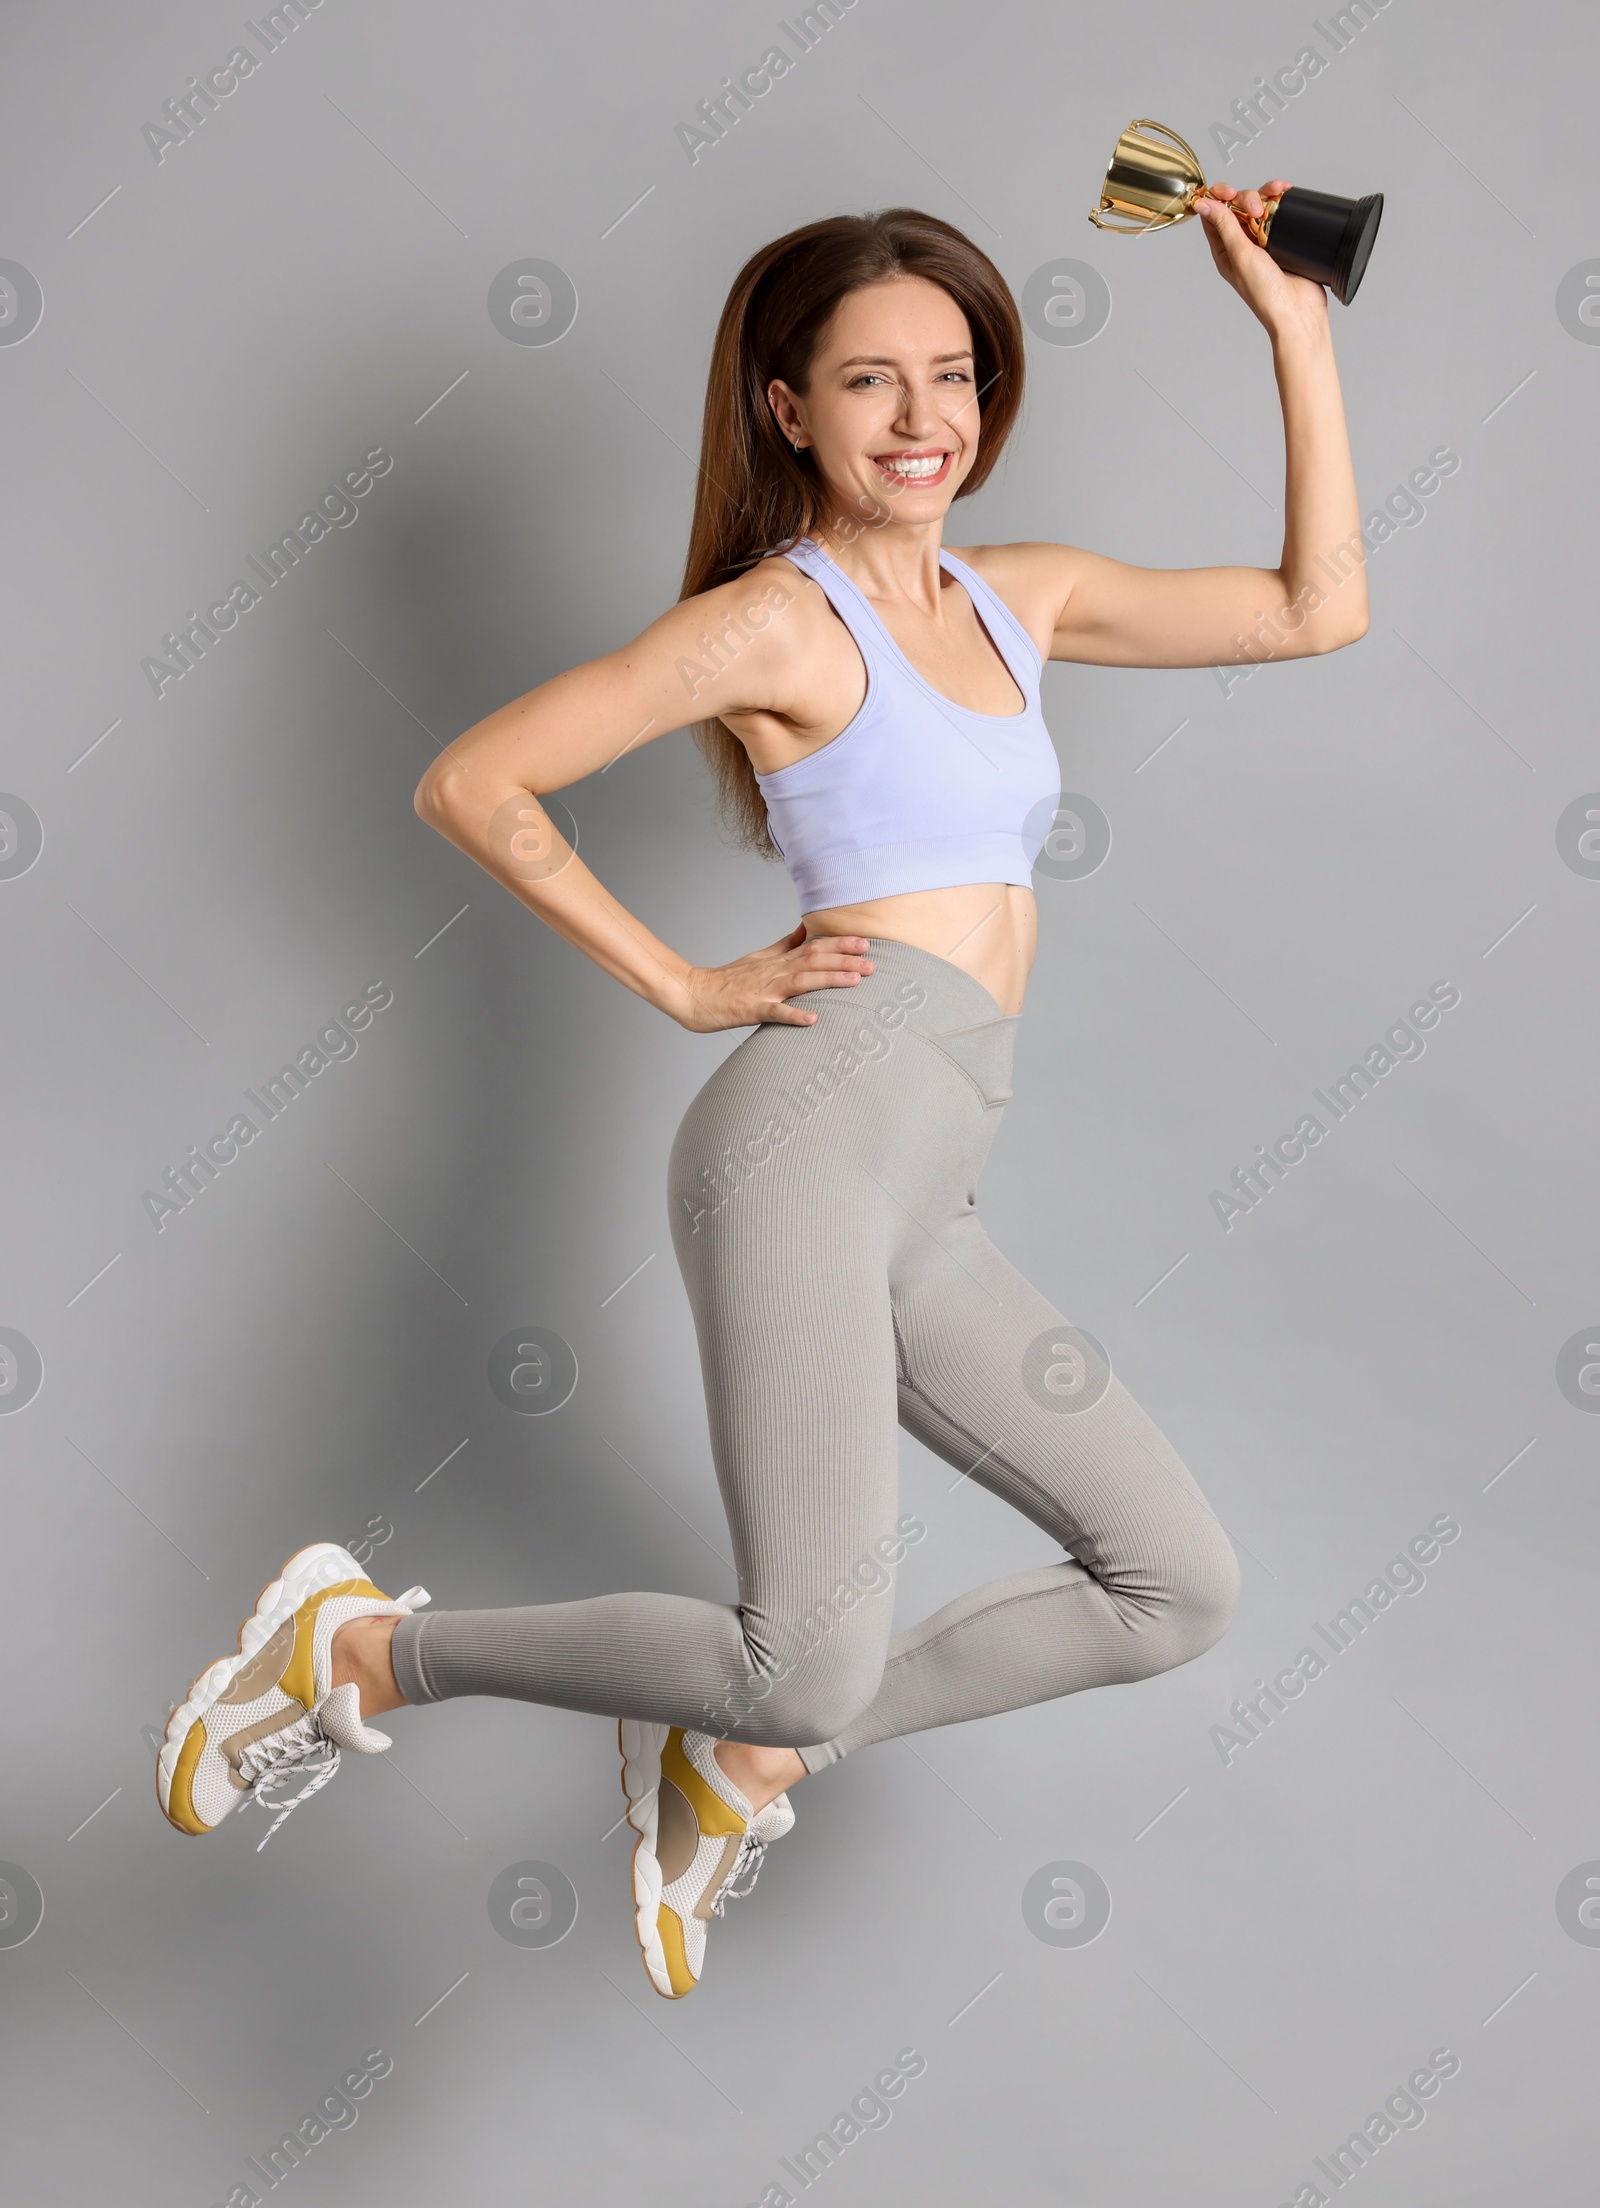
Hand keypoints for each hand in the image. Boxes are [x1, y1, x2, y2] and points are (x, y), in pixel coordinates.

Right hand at [678, 923, 874, 1031]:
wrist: (695, 994)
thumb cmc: (728, 980)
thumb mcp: (759, 957)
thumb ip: (785, 946)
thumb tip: (805, 930)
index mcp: (778, 960)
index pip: (814, 947)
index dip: (841, 944)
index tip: (866, 943)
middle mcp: (774, 971)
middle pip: (814, 961)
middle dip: (845, 960)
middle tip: (872, 962)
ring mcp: (764, 990)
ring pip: (801, 981)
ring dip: (829, 980)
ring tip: (855, 981)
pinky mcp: (751, 1009)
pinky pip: (774, 1012)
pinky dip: (794, 1015)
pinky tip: (813, 1019)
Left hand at [1196, 179, 1327, 343]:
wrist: (1298, 310)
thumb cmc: (1266, 293)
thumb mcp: (1240, 256)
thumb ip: (1224, 226)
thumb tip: (1202, 204)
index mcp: (1225, 251)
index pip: (1214, 216)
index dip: (1217, 198)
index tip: (1227, 192)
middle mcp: (1243, 244)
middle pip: (1238, 206)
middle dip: (1246, 198)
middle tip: (1256, 209)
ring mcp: (1264, 240)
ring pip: (1259, 205)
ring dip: (1265, 195)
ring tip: (1275, 200)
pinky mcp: (1284, 237)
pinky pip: (1280, 211)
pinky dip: (1281, 199)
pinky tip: (1286, 193)